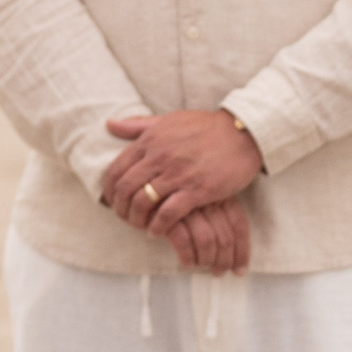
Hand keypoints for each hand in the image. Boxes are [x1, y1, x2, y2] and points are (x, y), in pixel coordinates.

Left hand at [103, 110, 262, 238]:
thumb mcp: (168, 120)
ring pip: (143, 201)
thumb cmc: (205, 126)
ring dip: (137, 219)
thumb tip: (110, 124)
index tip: (112, 200)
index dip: (109, 189)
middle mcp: (159, 157)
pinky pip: (168, 213)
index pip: (116, 168)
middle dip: (119, 207)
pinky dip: (158, 226)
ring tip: (140, 226)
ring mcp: (178, 173)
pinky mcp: (197, 189)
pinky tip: (157, 232)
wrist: (241, 133)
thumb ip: (138, 125)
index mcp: (150, 141)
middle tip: (123, 218)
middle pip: (125, 188)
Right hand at [163, 196, 251, 273]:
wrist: (142, 176)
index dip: (242, 252)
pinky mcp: (167, 213)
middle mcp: (206, 199)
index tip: (240, 271)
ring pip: (207, 241)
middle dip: (224, 261)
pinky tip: (185, 262)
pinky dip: (187, 256)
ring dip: (206, 261)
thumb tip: (230, 248)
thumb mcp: (201, 197)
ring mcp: (188, 206)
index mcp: (218, 194)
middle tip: (218, 274)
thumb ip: (215, 215)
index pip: (239, 225)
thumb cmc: (175, 190)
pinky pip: (183, 241)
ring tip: (200, 267)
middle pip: (225, 237)